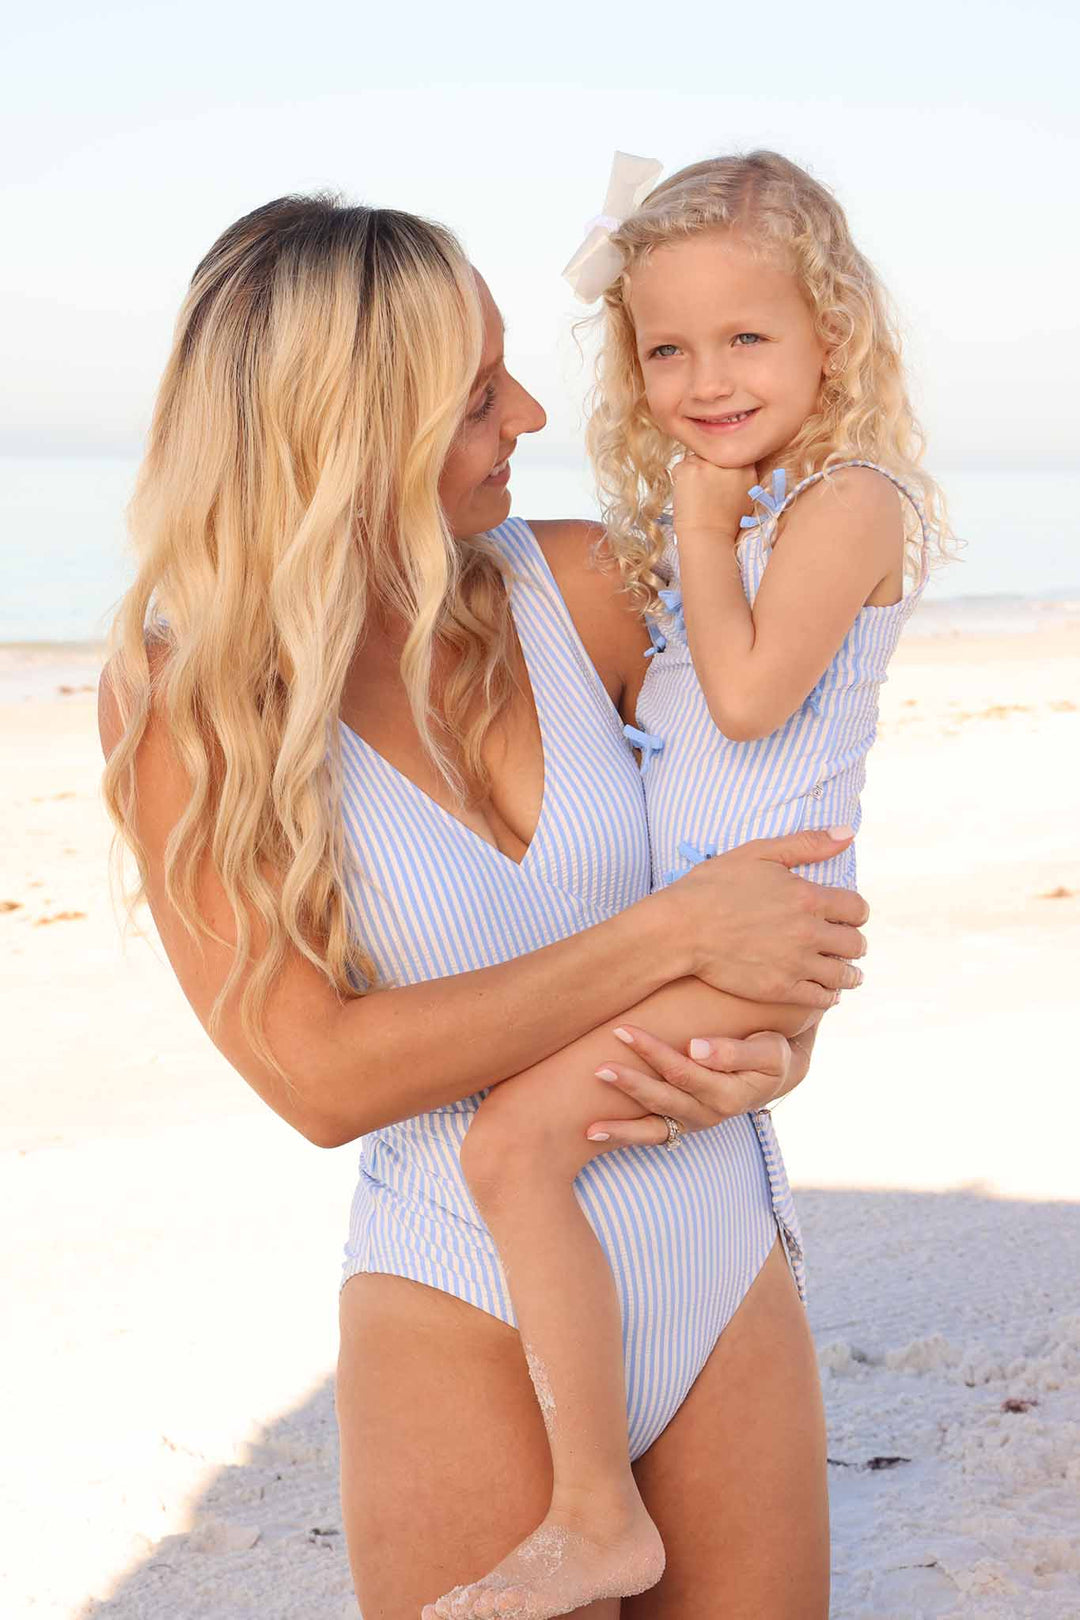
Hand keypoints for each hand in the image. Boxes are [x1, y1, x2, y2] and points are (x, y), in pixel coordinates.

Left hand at [585, 1024, 813, 1147]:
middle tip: (599, 1067)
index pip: (684, 1072)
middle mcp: (709, 1114)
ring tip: (589, 1128)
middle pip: (663, 1099)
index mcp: (729, 1095)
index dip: (654, 1053)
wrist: (774, 1071)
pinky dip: (624, 1137)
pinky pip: (652, 1136)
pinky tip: (593, 1135)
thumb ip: (734, 1051)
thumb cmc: (770, 1052)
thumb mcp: (767, 1050)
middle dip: (630, 1084)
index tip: (625, 1030)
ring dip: (621, 1127)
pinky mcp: (682, 1124)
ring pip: (654, 1127)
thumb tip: (695, 1048)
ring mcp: (694, 1122)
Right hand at [664, 826, 867, 1008]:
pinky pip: (822, 998)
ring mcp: (796, 964)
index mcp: (808, 897)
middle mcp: (809, 932)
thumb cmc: (712, 886)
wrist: (679, 929)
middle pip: (856, 944)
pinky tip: (823, 989)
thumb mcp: (758, 852)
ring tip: (845, 973)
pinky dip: (828, 994)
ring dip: (848, 972)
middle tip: (845, 944)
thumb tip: (848, 833)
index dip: (856, 912)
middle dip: (853, 942)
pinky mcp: (780, 990)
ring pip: (844, 975)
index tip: (848, 916)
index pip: (857, 909)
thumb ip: (807, 844)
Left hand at [671, 452, 755, 543]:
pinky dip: (680, 480)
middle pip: (713, 454)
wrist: (709, 537)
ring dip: (694, 473)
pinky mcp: (689, 468)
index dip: (722, 465)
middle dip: (708, 468)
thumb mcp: (747, 497)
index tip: (718, 478)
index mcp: (747, 467)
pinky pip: (680, 467)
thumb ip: (742, 476)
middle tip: (706, 490)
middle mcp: (729, 460)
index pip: (731, 452)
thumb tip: (733, 466)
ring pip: (695, 459)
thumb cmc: (727, 523)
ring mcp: (708, 463)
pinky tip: (688, 496)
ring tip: (698, 496)